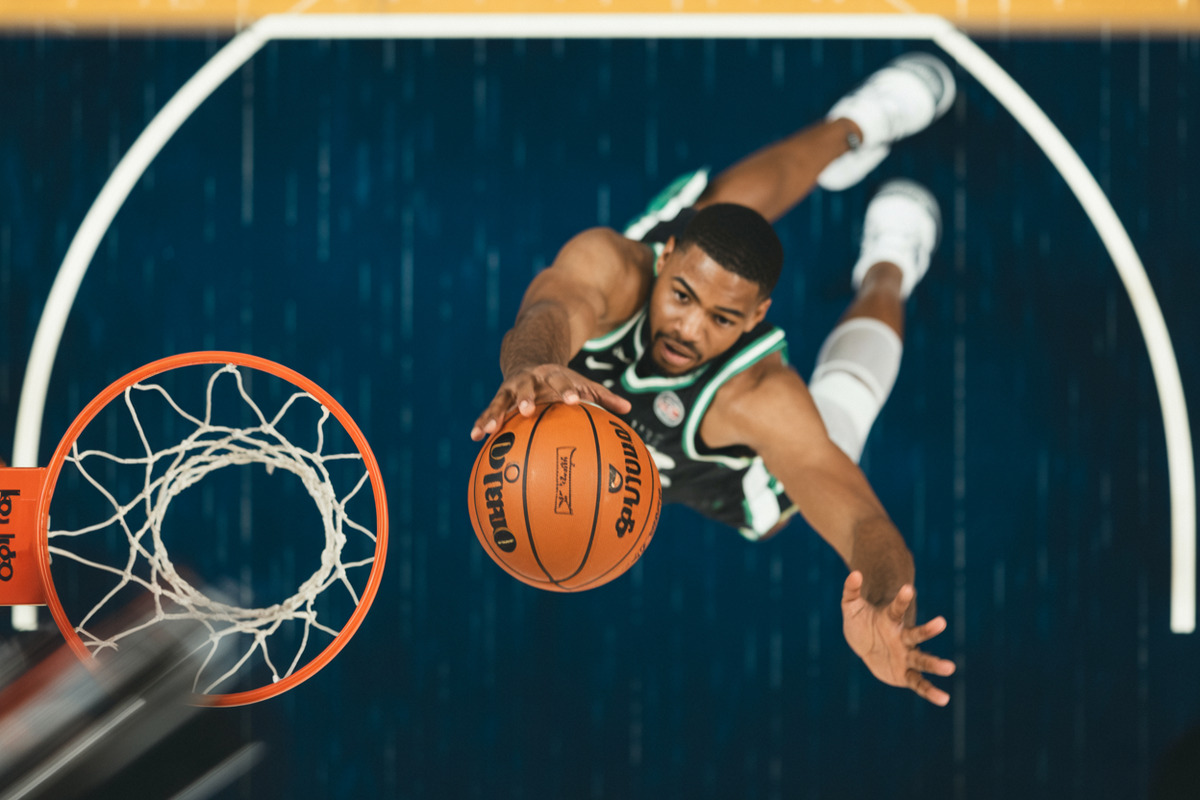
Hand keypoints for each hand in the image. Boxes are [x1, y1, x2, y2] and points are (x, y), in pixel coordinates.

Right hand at [470, 364, 631, 440]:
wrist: (529, 359)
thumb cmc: (561, 381)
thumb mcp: (582, 384)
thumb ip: (603, 397)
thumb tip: (628, 410)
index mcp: (552, 375)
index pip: (562, 381)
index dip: (567, 391)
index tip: (574, 402)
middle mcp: (530, 379)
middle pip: (527, 386)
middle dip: (526, 396)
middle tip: (528, 410)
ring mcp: (512, 388)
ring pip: (502, 399)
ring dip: (495, 413)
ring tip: (489, 430)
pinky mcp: (500, 397)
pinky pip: (490, 411)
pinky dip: (482, 422)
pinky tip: (475, 438)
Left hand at [840, 570, 954, 705]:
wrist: (865, 644)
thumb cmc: (861, 622)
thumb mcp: (851, 606)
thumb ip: (852, 590)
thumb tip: (855, 572)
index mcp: (890, 620)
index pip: (896, 609)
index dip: (901, 599)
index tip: (908, 588)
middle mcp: (902, 637)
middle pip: (916, 633)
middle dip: (927, 629)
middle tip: (942, 621)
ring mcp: (906, 656)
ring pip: (922, 659)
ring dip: (935, 664)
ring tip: (951, 667)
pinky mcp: (904, 674)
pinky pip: (918, 683)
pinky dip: (930, 691)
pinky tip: (944, 699)